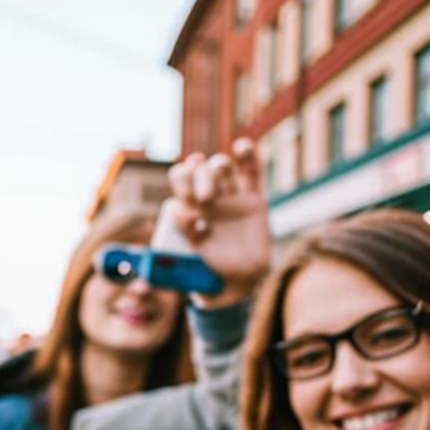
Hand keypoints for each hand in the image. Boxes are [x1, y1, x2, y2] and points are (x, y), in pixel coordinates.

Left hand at [154, 138, 270, 305]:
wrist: (236, 283)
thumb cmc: (208, 271)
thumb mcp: (191, 254)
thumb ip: (183, 233)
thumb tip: (176, 208)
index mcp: (189, 207)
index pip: (181, 179)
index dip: (182, 177)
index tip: (185, 190)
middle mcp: (208, 198)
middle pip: (201, 170)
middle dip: (201, 175)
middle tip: (205, 198)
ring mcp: (230, 198)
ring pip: (223, 168)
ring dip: (218, 165)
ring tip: (222, 173)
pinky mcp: (253, 200)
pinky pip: (252, 173)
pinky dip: (248, 156)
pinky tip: (241, 146)